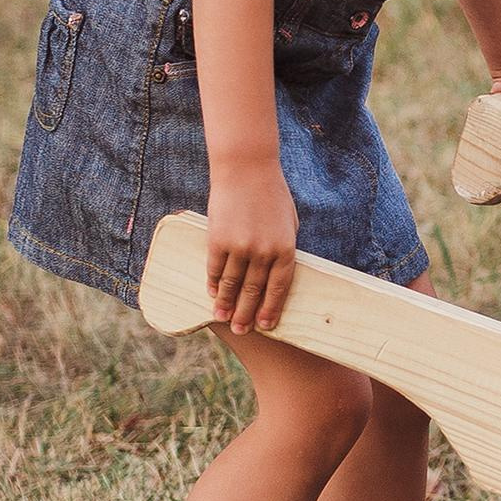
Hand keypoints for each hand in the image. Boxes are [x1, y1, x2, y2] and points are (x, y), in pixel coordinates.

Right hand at [206, 159, 299, 335]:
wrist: (246, 168)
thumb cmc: (271, 194)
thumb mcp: (288, 222)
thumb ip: (283, 248)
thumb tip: (277, 275)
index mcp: (285, 248)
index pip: (278, 288)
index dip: (271, 309)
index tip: (266, 326)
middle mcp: (263, 251)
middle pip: (253, 291)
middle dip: (246, 314)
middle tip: (242, 331)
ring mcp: (239, 247)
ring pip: (231, 285)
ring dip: (226, 304)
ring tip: (223, 319)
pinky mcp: (218, 240)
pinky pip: (215, 269)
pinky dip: (213, 284)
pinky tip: (212, 294)